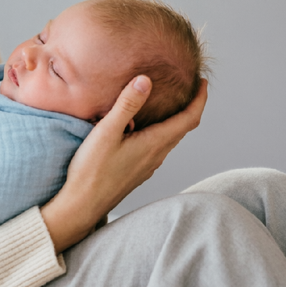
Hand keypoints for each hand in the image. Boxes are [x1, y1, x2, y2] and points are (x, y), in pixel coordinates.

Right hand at [40, 75, 207, 252]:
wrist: (82, 205)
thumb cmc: (92, 170)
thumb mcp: (106, 132)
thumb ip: (126, 105)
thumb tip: (145, 80)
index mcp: (154, 143)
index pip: (189, 119)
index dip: (200, 99)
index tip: (203, 82)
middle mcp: (156, 156)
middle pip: (183, 128)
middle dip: (190, 107)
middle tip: (190, 88)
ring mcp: (148, 166)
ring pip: (170, 139)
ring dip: (176, 121)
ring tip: (169, 104)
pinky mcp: (138, 172)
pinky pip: (157, 148)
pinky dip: (161, 132)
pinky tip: (144, 128)